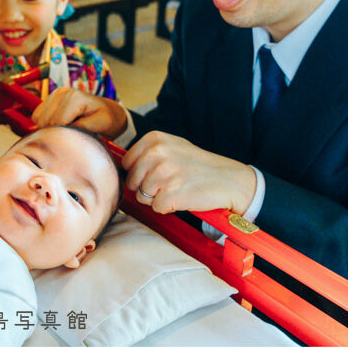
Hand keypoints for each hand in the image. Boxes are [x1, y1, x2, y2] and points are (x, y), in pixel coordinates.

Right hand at [30, 87, 128, 138]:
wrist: (108, 112)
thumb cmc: (107, 119)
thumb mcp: (101, 124)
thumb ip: (83, 127)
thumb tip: (65, 132)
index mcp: (75, 97)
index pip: (56, 122)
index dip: (62, 135)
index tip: (74, 139)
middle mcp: (62, 92)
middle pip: (45, 121)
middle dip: (55, 132)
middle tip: (71, 135)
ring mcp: (55, 94)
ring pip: (38, 119)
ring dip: (48, 128)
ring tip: (66, 129)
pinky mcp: (49, 99)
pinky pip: (37, 117)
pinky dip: (44, 125)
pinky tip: (59, 126)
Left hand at [123, 131, 256, 214]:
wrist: (228, 179)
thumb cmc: (197, 166)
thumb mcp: (171, 147)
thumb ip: (146, 153)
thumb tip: (119, 166)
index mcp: (154, 139)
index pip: (127, 164)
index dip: (140, 174)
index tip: (159, 173)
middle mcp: (157, 152)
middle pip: (132, 182)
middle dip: (147, 188)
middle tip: (170, 183)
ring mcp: (164, 173)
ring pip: (142, 197)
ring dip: (158, 198)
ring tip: (178, 189)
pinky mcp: (171, 193)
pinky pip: (156, 208)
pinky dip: (168, 207)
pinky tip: (183, 198)